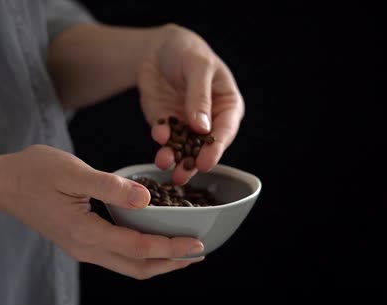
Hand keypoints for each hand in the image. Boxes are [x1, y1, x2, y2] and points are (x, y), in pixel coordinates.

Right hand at [0, 145, 204, 279]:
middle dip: (170, 263)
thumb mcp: (73, 172)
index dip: (171, 247)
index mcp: (85, 232)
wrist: (0, 183)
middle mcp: (85, 248)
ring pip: (127, 265)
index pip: (138, 248)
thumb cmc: (32, 172)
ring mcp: (81, 247)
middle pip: (136, 268)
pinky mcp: (79, 240)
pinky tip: (151, 237)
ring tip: (181, 249)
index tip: (197, 243)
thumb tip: (146, 199)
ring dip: (156, 261)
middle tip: (197, 253)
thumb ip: (111, 187)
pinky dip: (140, 252)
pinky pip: (116, 255)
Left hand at [139, 24, 244, 184]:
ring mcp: (186, 123)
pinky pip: (164, 135)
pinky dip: (161, 138)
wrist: (158, 48)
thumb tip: (202, 127)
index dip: (216, 149)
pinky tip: (159, 136)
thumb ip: (200, 96)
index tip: (206, 163)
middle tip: (182, 175)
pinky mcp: (166, 122)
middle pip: (204, 146)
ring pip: (183, 147)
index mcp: (227, 106)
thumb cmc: (188, 51)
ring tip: (164, 163)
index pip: (225, 131)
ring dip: (174, 157)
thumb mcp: (198, 67)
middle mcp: (209, 120)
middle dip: (193, 162)